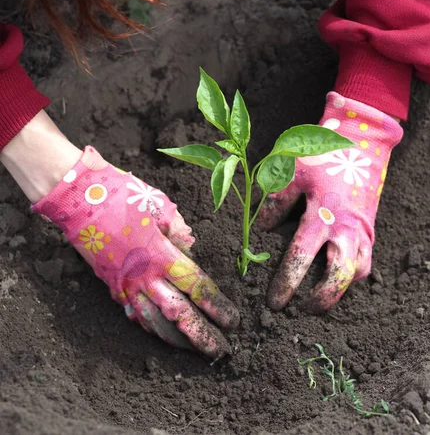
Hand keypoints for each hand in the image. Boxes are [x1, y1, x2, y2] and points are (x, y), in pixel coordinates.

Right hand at [32, 146, 238, 358]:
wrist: (77, 199)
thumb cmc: (122, 197)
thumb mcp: (160, 206)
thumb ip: (180, 231)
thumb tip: (190, 248)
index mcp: (162, 255)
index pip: (197, 288)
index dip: (217, 307)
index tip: (232, 320)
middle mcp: (145, 276)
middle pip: (179, 314)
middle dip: (203, 336)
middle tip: (223, 350)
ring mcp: (126, 285)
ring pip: (155, 323)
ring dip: (178, 340)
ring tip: (197, 351)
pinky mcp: (112, 287)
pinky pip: (136, 315)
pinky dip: (152, 328)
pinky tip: (166, 336)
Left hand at [257, 93, 402, 311]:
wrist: (363, 146)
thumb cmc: (324, 159)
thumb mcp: (294, 174)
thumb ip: (276, 202)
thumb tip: (261, 229)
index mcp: (321, 216)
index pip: (300, 257)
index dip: (287, 282)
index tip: (275, 301)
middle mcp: (344, 230)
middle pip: (338, 276)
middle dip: (320, 299)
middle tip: (301, 310)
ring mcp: (361, 233)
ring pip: (357, 274)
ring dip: (339, 292)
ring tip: (317, 301)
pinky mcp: (370, 233)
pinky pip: (366, 263)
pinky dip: (351, 276)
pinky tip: (335, 279)